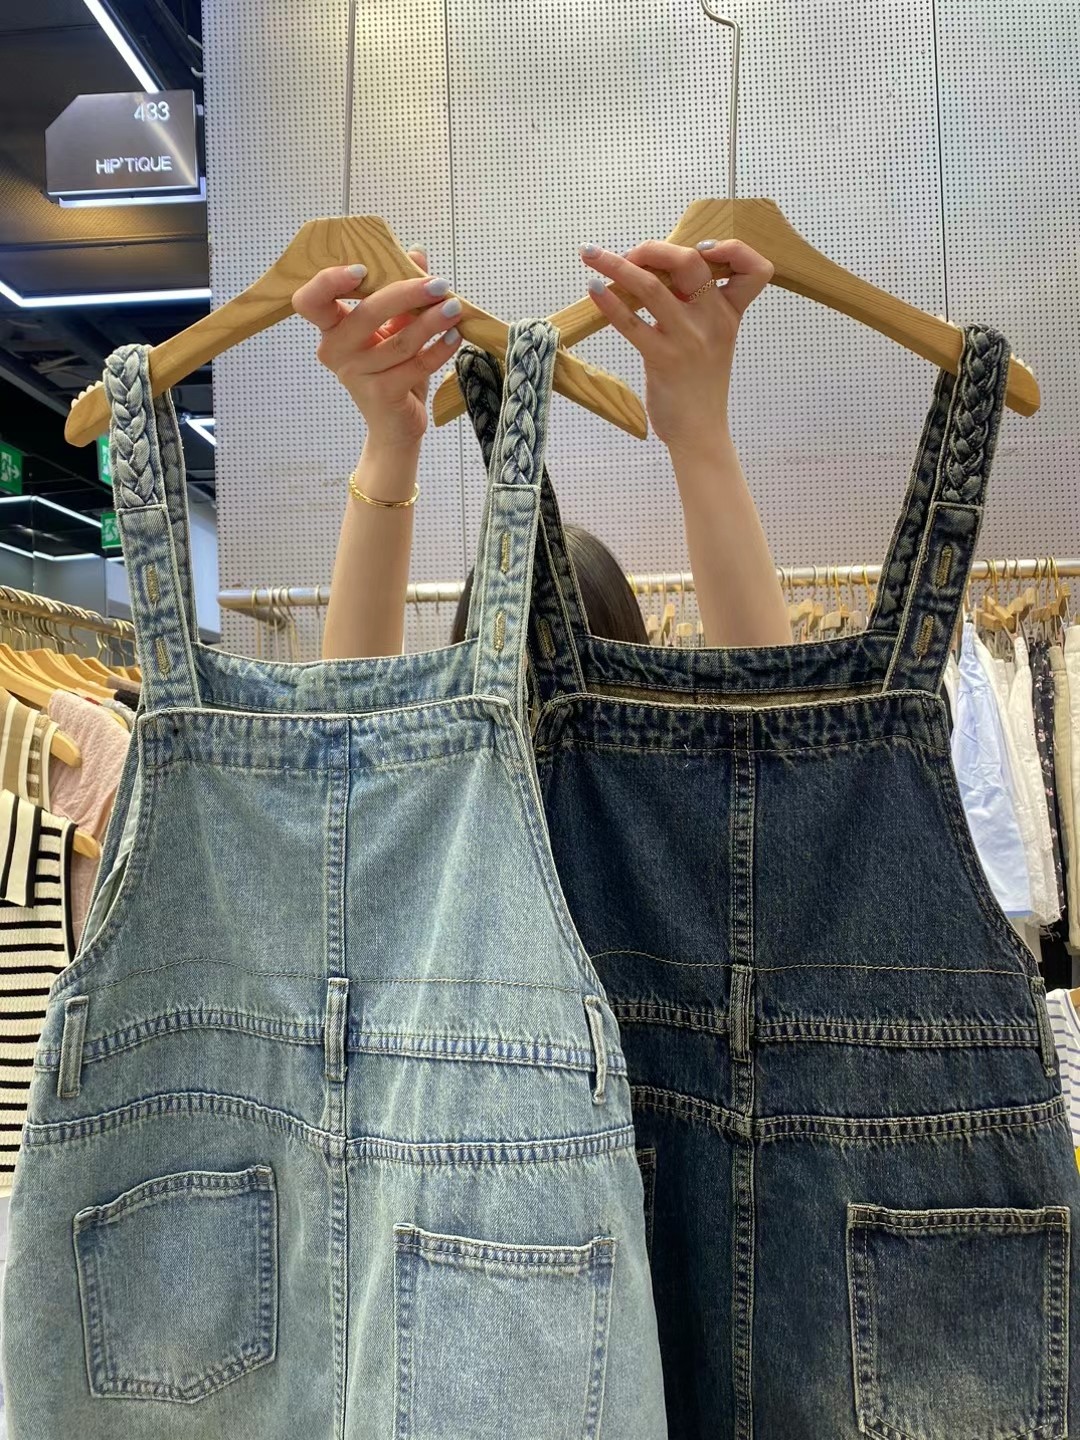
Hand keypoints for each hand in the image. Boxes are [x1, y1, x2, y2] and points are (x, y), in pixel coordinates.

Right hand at [292, 250, 462, 449]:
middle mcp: (336, 352)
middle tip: (439, 285)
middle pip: (368, 312)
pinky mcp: (380, 395)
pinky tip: (455, 337)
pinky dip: (440, 349)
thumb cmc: (392, 371)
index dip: (329, 281)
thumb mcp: (395, 328)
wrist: (396, 425)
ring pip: (400, 340)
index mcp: (332, 330)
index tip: (363, 269)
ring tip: (454, 309)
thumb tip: (416, 252)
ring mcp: (356, 375)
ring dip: (433, 322)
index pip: (310, 301)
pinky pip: (416, 365)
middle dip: (407, 293)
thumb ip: (402, 291)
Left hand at [580, 239, 772, 451]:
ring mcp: (688, 339)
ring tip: (591, 256)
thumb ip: (693, 306)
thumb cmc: (700, 385)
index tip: (703, 247)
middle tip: (630, 253)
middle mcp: (713, 321)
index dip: (734, 248)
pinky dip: (609, 302)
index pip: (754, 269)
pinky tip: (594, 289)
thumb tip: (656, 271)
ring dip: (617, 265)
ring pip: (652, 287)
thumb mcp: (711, 340)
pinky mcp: (663, 359)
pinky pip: (631, 323)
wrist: (700, 431)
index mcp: (729, 313)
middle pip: (690, 262)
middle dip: (654, 248)